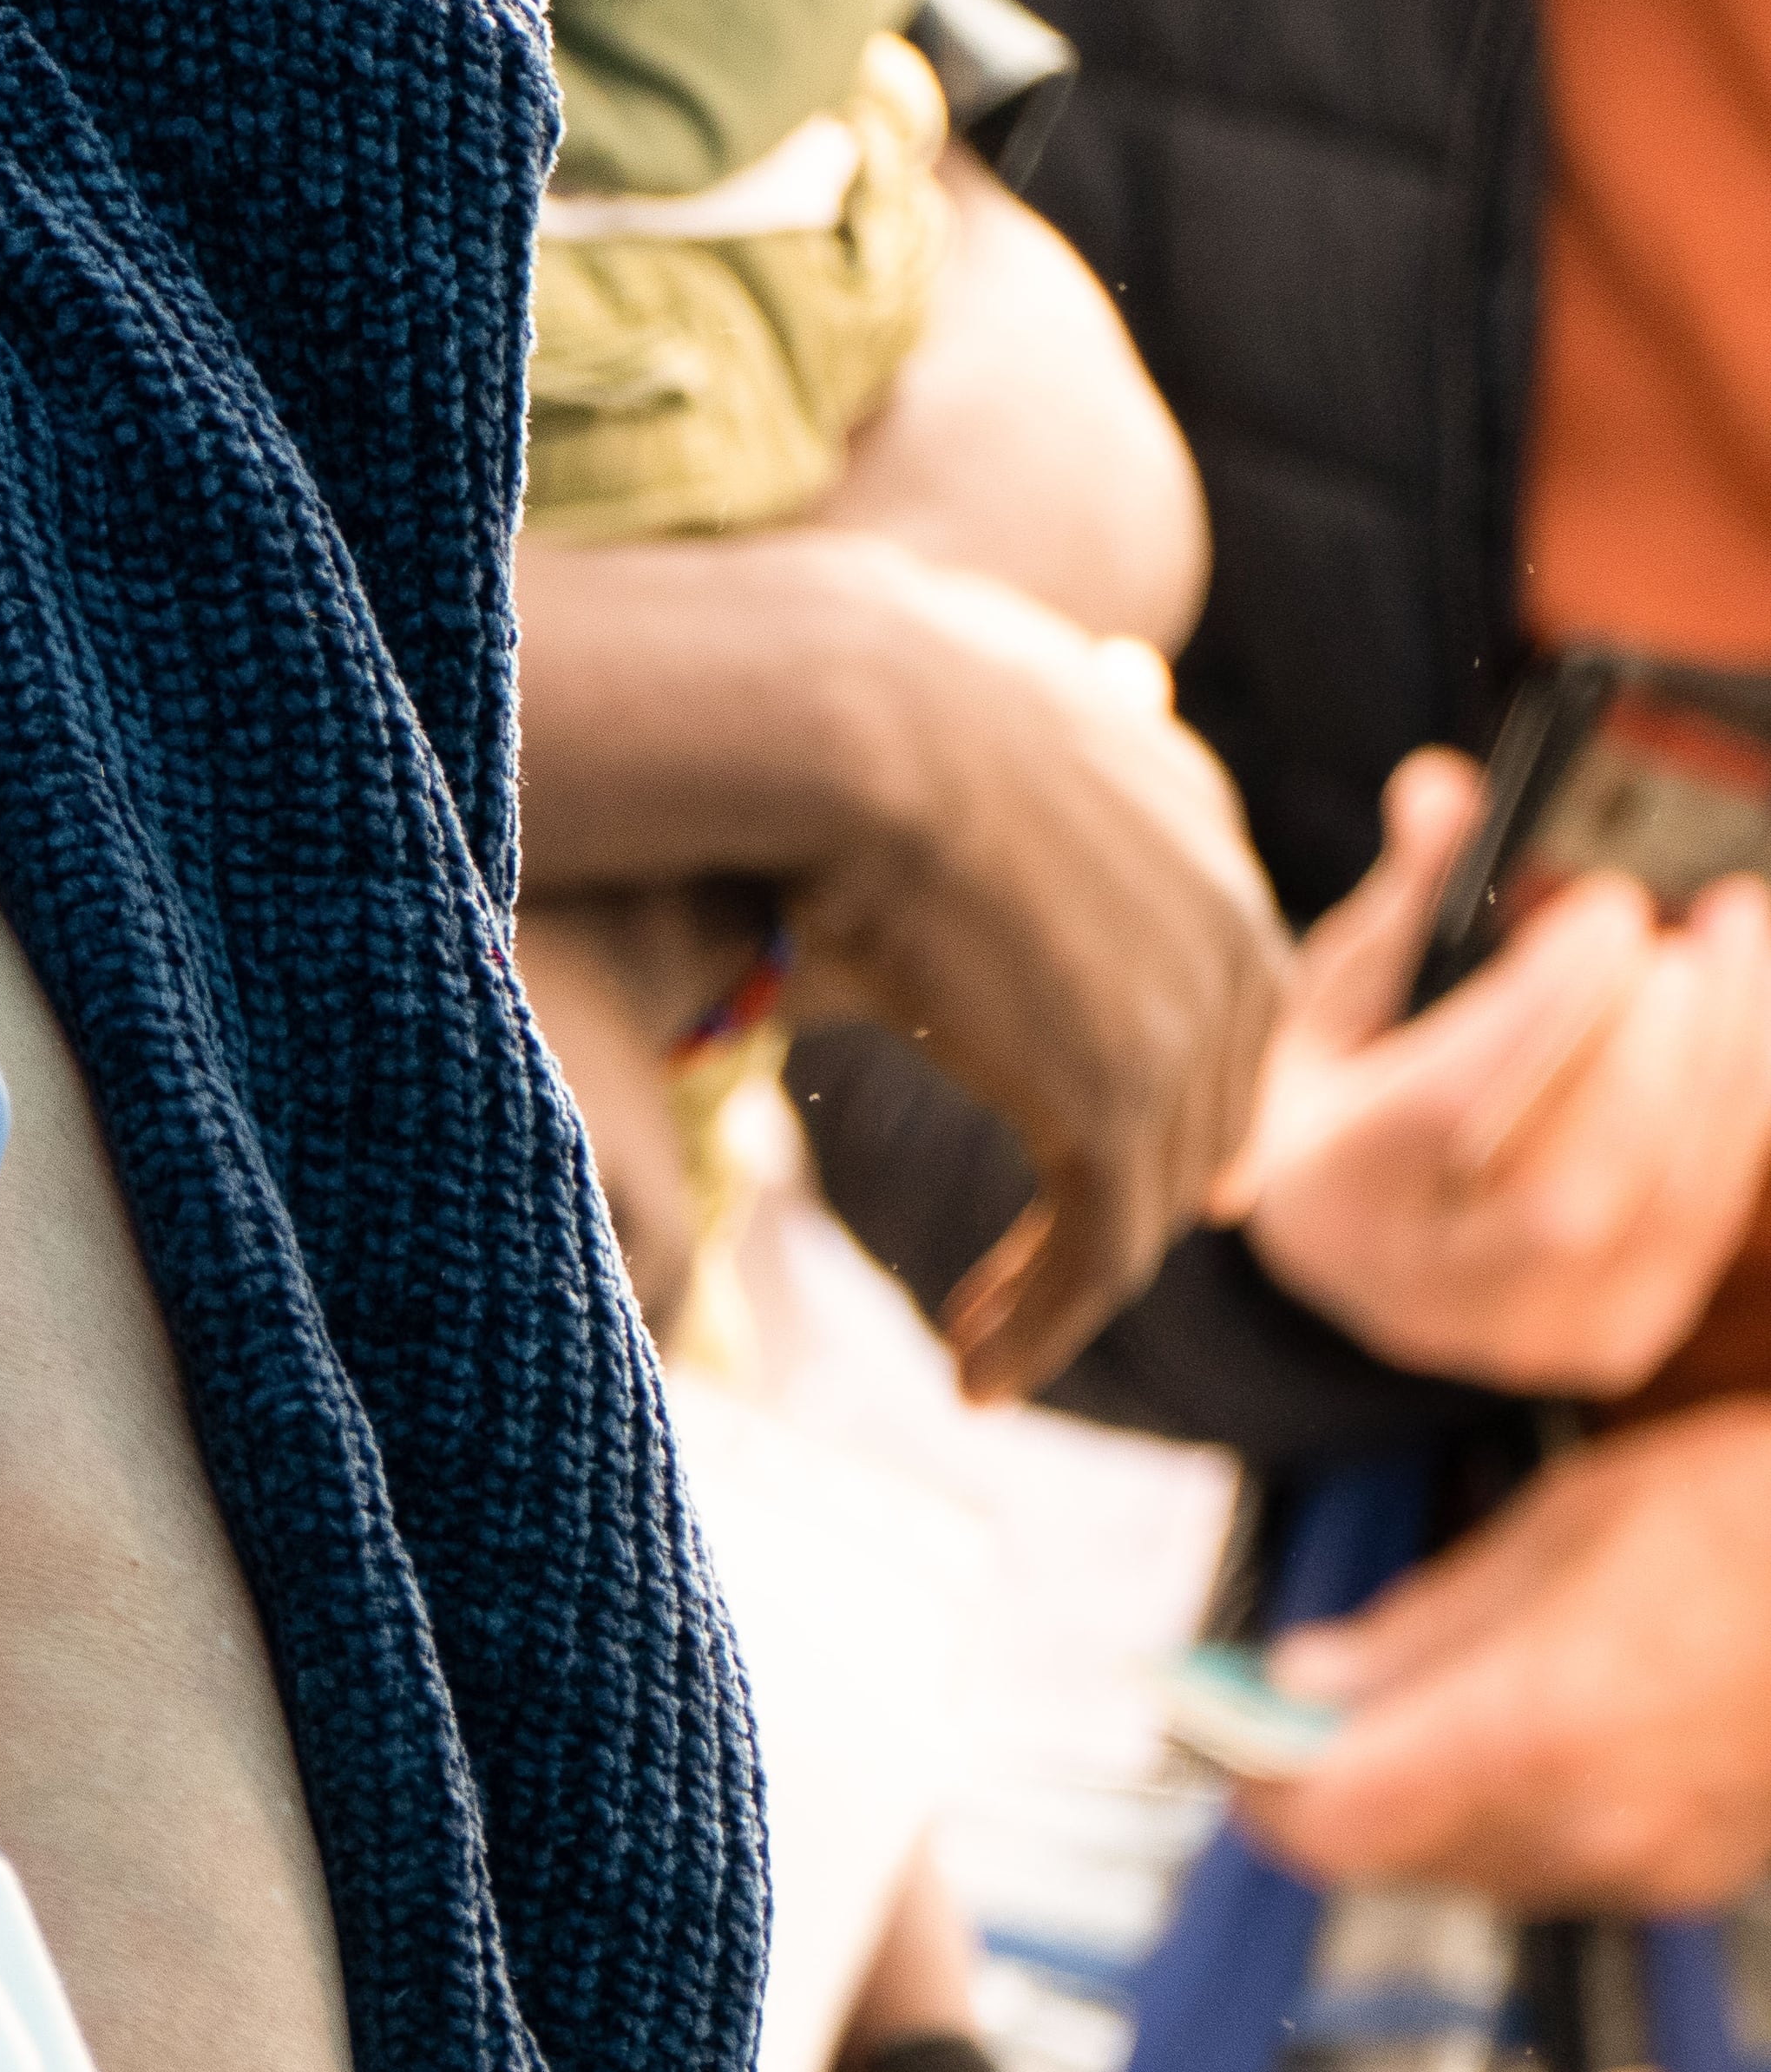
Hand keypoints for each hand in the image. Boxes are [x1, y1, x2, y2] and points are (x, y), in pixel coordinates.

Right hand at [779, 562, 1289, 1399]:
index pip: (1214, 992)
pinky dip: (1040, 1326)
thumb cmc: (845, 697)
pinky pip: (1099, 1253)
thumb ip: (1016, 745)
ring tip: (977, 1357)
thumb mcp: (969, 706)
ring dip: (1062, 1295)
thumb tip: (1037, 715)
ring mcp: (1188, 1021)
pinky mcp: (1121, 1104)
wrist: (845, 715)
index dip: (1159, 1096)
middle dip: (1114, 1211)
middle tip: (1020, 1297)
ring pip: (1144, 1202)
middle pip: (1197, 1111)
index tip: (1088, 1184)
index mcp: (1195, 821)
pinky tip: (974, 1374)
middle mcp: (1227, 923)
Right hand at [1230, 749, 1770, 1395]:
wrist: (1346, 1258)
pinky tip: (1745, 1024)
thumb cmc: (1343, 1103)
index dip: (1541, 1009)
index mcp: (1332, 1191)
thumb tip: (1446, 789)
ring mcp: (1524, 1333)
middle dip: (1655, 1051)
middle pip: (1571, 1186)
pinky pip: (1704, 1224)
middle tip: (1699, 932)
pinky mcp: (1610, 1342)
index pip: (1449, 1111)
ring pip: (1660, 1207)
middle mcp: (1420, 1287)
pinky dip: (1739, 1115)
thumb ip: (1406, 902)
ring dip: (1726, 1067)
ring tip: (1737, 946)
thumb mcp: (1338, 1000)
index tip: (1612, 907)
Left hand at [1240, 1397, 1770, 1909]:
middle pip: (1386, 1856)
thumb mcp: (1559, 1528)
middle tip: (1301, 1698)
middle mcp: (1590, 1823)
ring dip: (1409, 1798)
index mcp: (1535, 1729)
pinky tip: (1507, 1726)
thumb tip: (1301, 1676)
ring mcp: (1649, 1862)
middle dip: (1328, 1782)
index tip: (1221, 1722)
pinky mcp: (1690, 1872)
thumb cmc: (1747, 1518)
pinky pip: (1544, 1864)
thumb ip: (1418, 1626)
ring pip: (1461, 1868)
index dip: (1257, 1778)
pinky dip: (1494, 1809)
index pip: (1330, 1823)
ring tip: (1407, 1695)